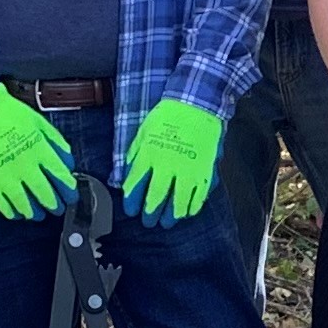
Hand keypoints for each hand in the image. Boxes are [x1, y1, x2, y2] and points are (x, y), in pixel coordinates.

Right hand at [0, 89, 76, 219]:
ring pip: (24, 203)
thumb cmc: (9, 113)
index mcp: (40, 150)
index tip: (71, 195)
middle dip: (54, 205)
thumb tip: (67, 159)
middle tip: (57, 209)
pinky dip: (10, 211)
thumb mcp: (39, 122)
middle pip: (45, 193)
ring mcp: (6, 174)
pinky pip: (2, 202)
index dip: (68, 189)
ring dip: (34, 212)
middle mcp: (26, 165)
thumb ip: (55, 141)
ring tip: (37, 215)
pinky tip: (16, 213)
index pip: (60, 176)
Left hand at [121, 96, 227, 222]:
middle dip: (150, 213)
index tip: (132, 211)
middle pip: (155, 197)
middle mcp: (166, 166)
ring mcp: (187, 169)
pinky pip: (199, 195)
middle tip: (148, 222)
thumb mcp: (142, 132)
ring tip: (167, 222)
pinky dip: (192, 206)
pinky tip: (187, 212)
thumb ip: (133, 155)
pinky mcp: (204, 170)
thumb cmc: (166, 117)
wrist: (195, 104)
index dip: (132, 202)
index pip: (135, 186)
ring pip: (178, 201)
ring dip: (171, 215)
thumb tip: (124, 176)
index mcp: (148, 156)